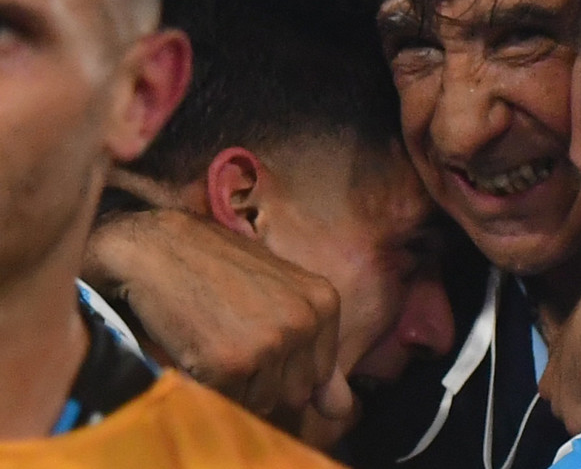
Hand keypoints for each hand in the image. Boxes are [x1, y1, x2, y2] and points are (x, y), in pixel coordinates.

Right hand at [83, 209, 352, 420]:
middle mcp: (304, 322)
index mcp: (324, 302)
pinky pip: (228, 401)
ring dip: (237, 385)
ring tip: (217, 339)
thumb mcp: (280, 295)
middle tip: (233, 336)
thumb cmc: (217, 268)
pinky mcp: (231, 364)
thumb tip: (343, 412)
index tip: (257, 334)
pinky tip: (199, 347)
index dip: (285, 366)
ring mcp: (269, 344)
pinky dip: (209, 384)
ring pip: (263, 402)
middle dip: (265, 380)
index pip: (321, 372)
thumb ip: (316, 355)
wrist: (157, 248)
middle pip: (296, 393)